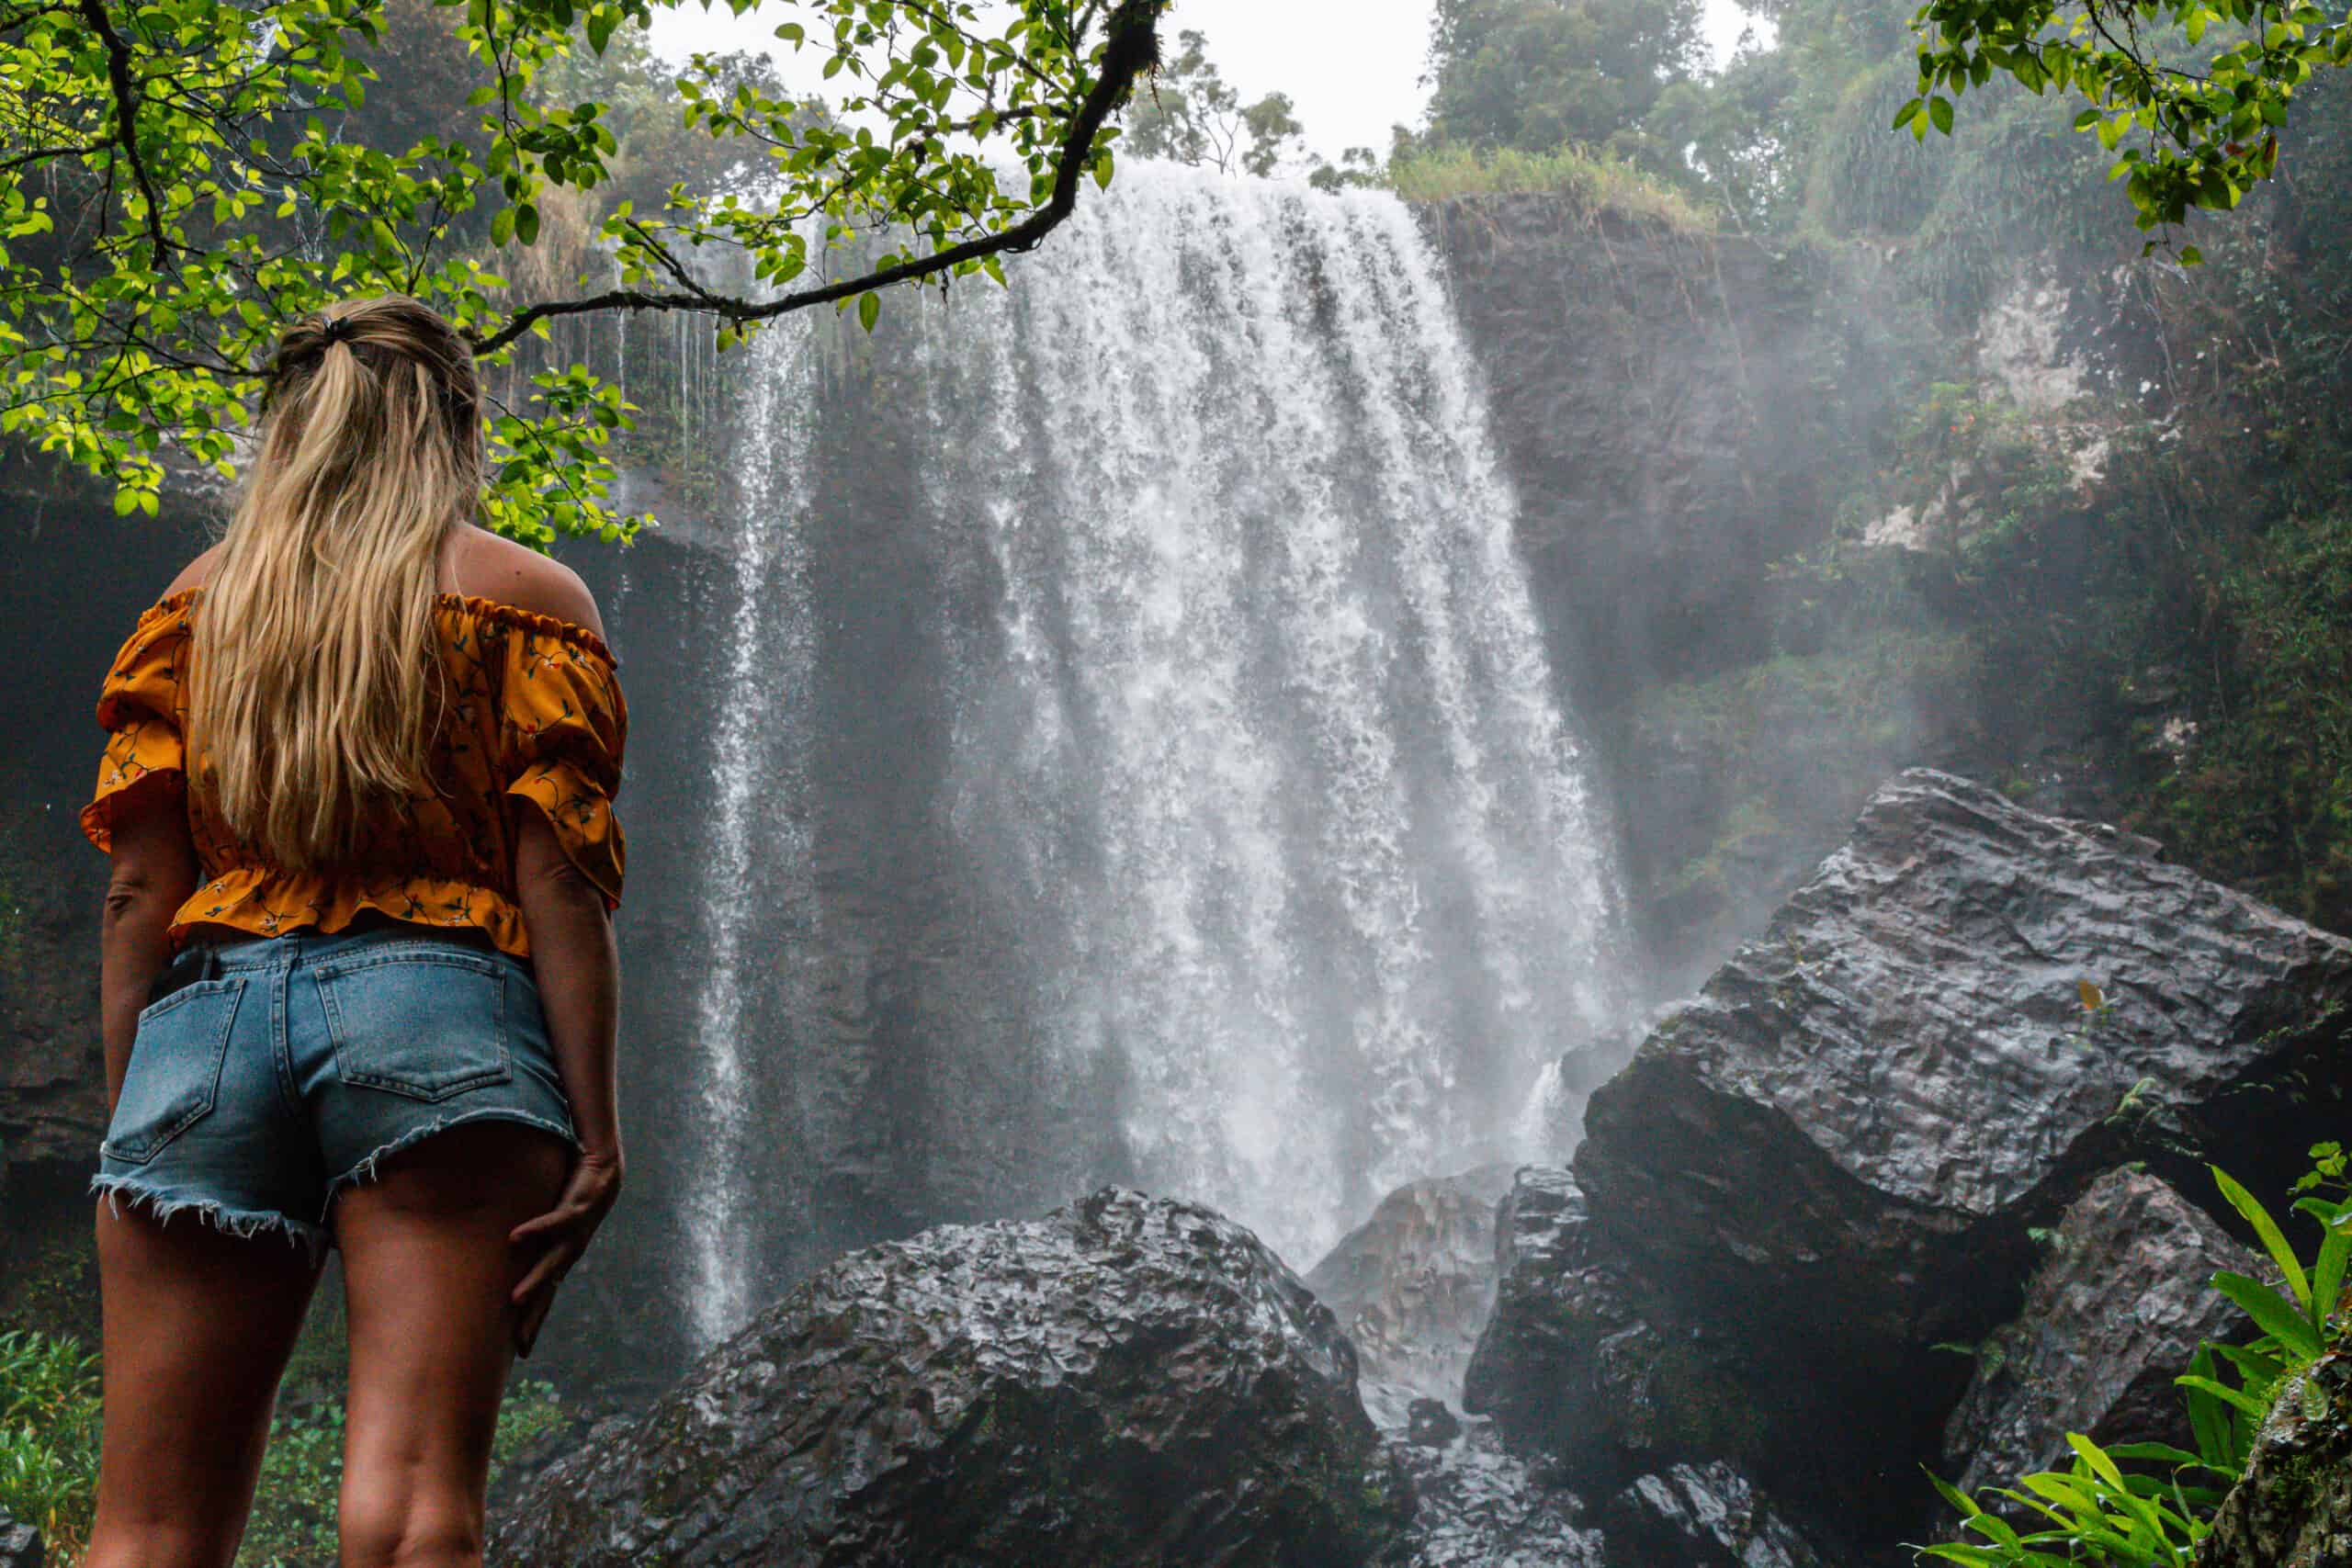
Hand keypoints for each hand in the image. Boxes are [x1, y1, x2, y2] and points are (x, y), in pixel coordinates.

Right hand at [507, 1148, 623, 1357]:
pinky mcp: (578, 1209)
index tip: (523, 1350)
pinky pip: (556, 1222)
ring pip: (553, 1262)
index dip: (534, 1322)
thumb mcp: (544, 1225)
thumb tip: (496, 1251)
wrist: (604, 1171)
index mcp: (560, 1258)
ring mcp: (576, 1233)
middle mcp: (569, 1252)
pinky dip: (537, 1229)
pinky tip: (515, 1238)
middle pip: (549, 1291)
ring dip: (535, 1280)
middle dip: (535, 1318)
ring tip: (515, 1300)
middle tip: (520, 1344)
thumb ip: (523, 1240)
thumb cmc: (570, 1197)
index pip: (545, 1297)